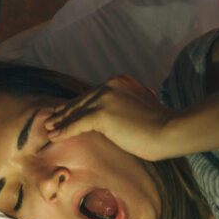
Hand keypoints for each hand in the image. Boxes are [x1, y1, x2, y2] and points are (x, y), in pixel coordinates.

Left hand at [44, 75, 176, 160]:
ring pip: (77, 111)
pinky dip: (64, 130)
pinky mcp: (102, 113)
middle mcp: (110, 85)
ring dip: (61, 121)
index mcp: (119, 81)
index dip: (78, 103)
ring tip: (48, 128)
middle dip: (66, 111)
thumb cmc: (161, 126)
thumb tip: (118, 116)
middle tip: (51, 119)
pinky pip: (77, 124)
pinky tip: (54, 136)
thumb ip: (128, 105)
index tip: (65, 110)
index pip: (93, 94)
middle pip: (82, 100)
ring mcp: (105, 97)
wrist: (170, 130)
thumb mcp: (142, 107)